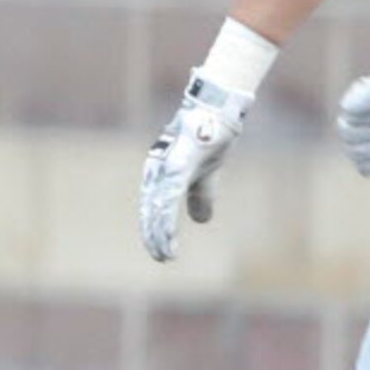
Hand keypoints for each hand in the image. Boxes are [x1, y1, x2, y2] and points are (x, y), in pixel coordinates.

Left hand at [139, 78, 250, 262]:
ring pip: (157, 207)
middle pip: (150, 210)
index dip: (155, 229)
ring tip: (164, 254)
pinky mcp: (176, 164)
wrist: (218, 112)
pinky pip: (168, 195)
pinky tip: (168, 233)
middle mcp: (157, 172)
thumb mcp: (206, 175)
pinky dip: (166, 217)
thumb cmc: (208, 139)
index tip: (161, 251)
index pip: (152, 208)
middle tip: (162, 257)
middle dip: (154, 236)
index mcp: (161, 176)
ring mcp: (165, 168)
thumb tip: (201, 221)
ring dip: (159, 233)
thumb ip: (201, 197)